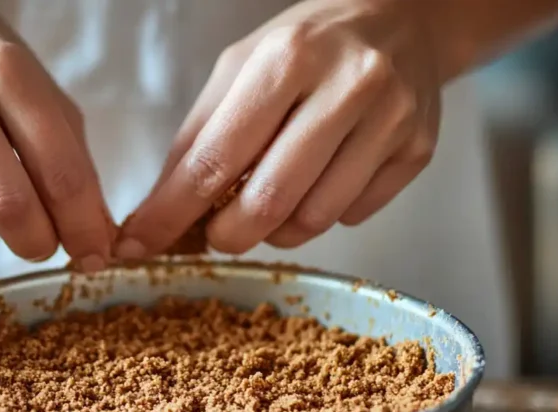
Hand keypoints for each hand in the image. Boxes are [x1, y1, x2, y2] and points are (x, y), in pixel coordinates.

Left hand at [117, 0, 440, 256]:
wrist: (402, 20)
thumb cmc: (309, 45)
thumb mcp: (241, 68)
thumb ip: (199, 137)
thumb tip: (161, 209)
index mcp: (289, 59)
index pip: (217, 158)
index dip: (172, 211)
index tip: (141, 243)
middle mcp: (347, 87)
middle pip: (269, 201)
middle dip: (226, 235)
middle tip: (216, 233)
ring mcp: (390, 121)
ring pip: (313, 220)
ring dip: (275, 230)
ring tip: (268, 202)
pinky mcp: (416, 151)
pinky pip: (352, 216)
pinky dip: (321, 214)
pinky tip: (318, 181)